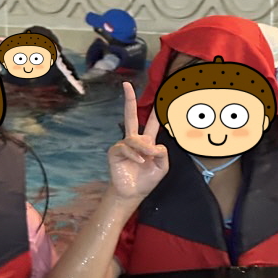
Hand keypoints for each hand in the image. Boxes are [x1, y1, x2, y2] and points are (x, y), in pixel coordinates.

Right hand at [107, 81, 167, 203]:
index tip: (160, 96)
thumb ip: (163, 154)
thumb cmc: (147, 180)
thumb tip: (154, 144)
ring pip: (135, 138)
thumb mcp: (162, 167)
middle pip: (131, 116)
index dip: (156, 111)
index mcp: (147, 142)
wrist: (133, 193)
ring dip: (144, 149)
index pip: (152, 123)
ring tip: (147, 160)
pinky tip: (139, 162)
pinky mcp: (115, 151)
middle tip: (126, 84)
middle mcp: (134, 140)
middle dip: (129, 100)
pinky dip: (135, 155)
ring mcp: (123, 144)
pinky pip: (126, 147)